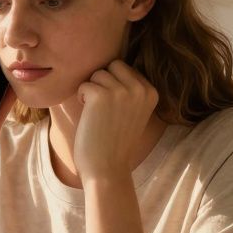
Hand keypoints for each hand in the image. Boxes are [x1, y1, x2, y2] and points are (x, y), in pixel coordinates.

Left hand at [73, 60, 158, 181]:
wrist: (107, 169)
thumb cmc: (115, 142)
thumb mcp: (133, 111)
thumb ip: (130, 89)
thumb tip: (111, 64)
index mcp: (151, 91)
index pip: (124, 68)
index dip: (113, 85)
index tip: (115, 110)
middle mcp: (140, 88)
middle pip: (112, 65)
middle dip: (103, 83)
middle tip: (103, 109)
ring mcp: (121, 91)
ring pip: (96, 74)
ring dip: (91, 92)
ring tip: (97, 115)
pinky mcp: (101, 95)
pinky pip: (84, 85)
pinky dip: (81, 99)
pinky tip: (90, 117)